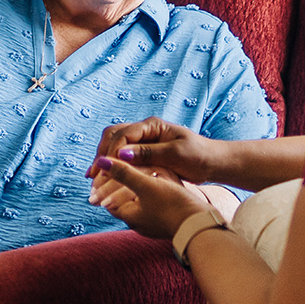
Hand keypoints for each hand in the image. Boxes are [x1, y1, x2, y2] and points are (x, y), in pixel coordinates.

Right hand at [89, 117, 219, 185]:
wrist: (211, 162)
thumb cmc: (198, 156)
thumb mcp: (175, 154)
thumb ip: (148, 153)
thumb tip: (121, 154)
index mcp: (152, 125)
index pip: (123, 134)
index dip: (111, 152)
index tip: (103, 170)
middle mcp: (145, 129)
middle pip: (113, 135)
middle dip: (101, 154)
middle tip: (92, 175)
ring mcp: (143, 139)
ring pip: (114, 144)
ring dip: (103, 159)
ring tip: (93, 178)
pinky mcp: (144, 151)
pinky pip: (122, 154)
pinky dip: (112, 164)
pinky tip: (105, 177)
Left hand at [92, 156, 210, 238]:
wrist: (201, 224)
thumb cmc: (173, 205)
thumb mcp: (146, 185)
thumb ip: (124, 173)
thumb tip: (100, 162)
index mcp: (129, 216)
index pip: (107, 198)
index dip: (105, 181)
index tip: (107, 166)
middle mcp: (138, 223)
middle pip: (121, 200)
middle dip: (119, 184)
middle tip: (118, 167)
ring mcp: (153, 224)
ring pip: (138, 201)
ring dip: (136, 187)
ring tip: (139, 171)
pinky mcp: (166, 220)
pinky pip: (153, 204)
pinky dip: (151, 191)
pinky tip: (159, 181)